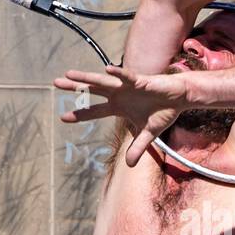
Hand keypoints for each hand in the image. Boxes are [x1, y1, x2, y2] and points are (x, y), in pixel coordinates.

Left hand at [56, 64, 187, 165]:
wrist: (179, 98)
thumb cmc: (162, 111)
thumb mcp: (148, 134)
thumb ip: (137, 148)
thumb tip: (129, 165)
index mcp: (118, 107)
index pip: (94, 111)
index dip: (80, 114)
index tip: (62, 117)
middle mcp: (118, 94)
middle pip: (92, 90)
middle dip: (75, 87)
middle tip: (55, 83)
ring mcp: (127, 87)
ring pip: (103, 81)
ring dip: (87, 78)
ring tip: (70, 74)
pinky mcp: (140, 81)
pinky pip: (127, 77)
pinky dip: (118, 73)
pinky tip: (107, 69)